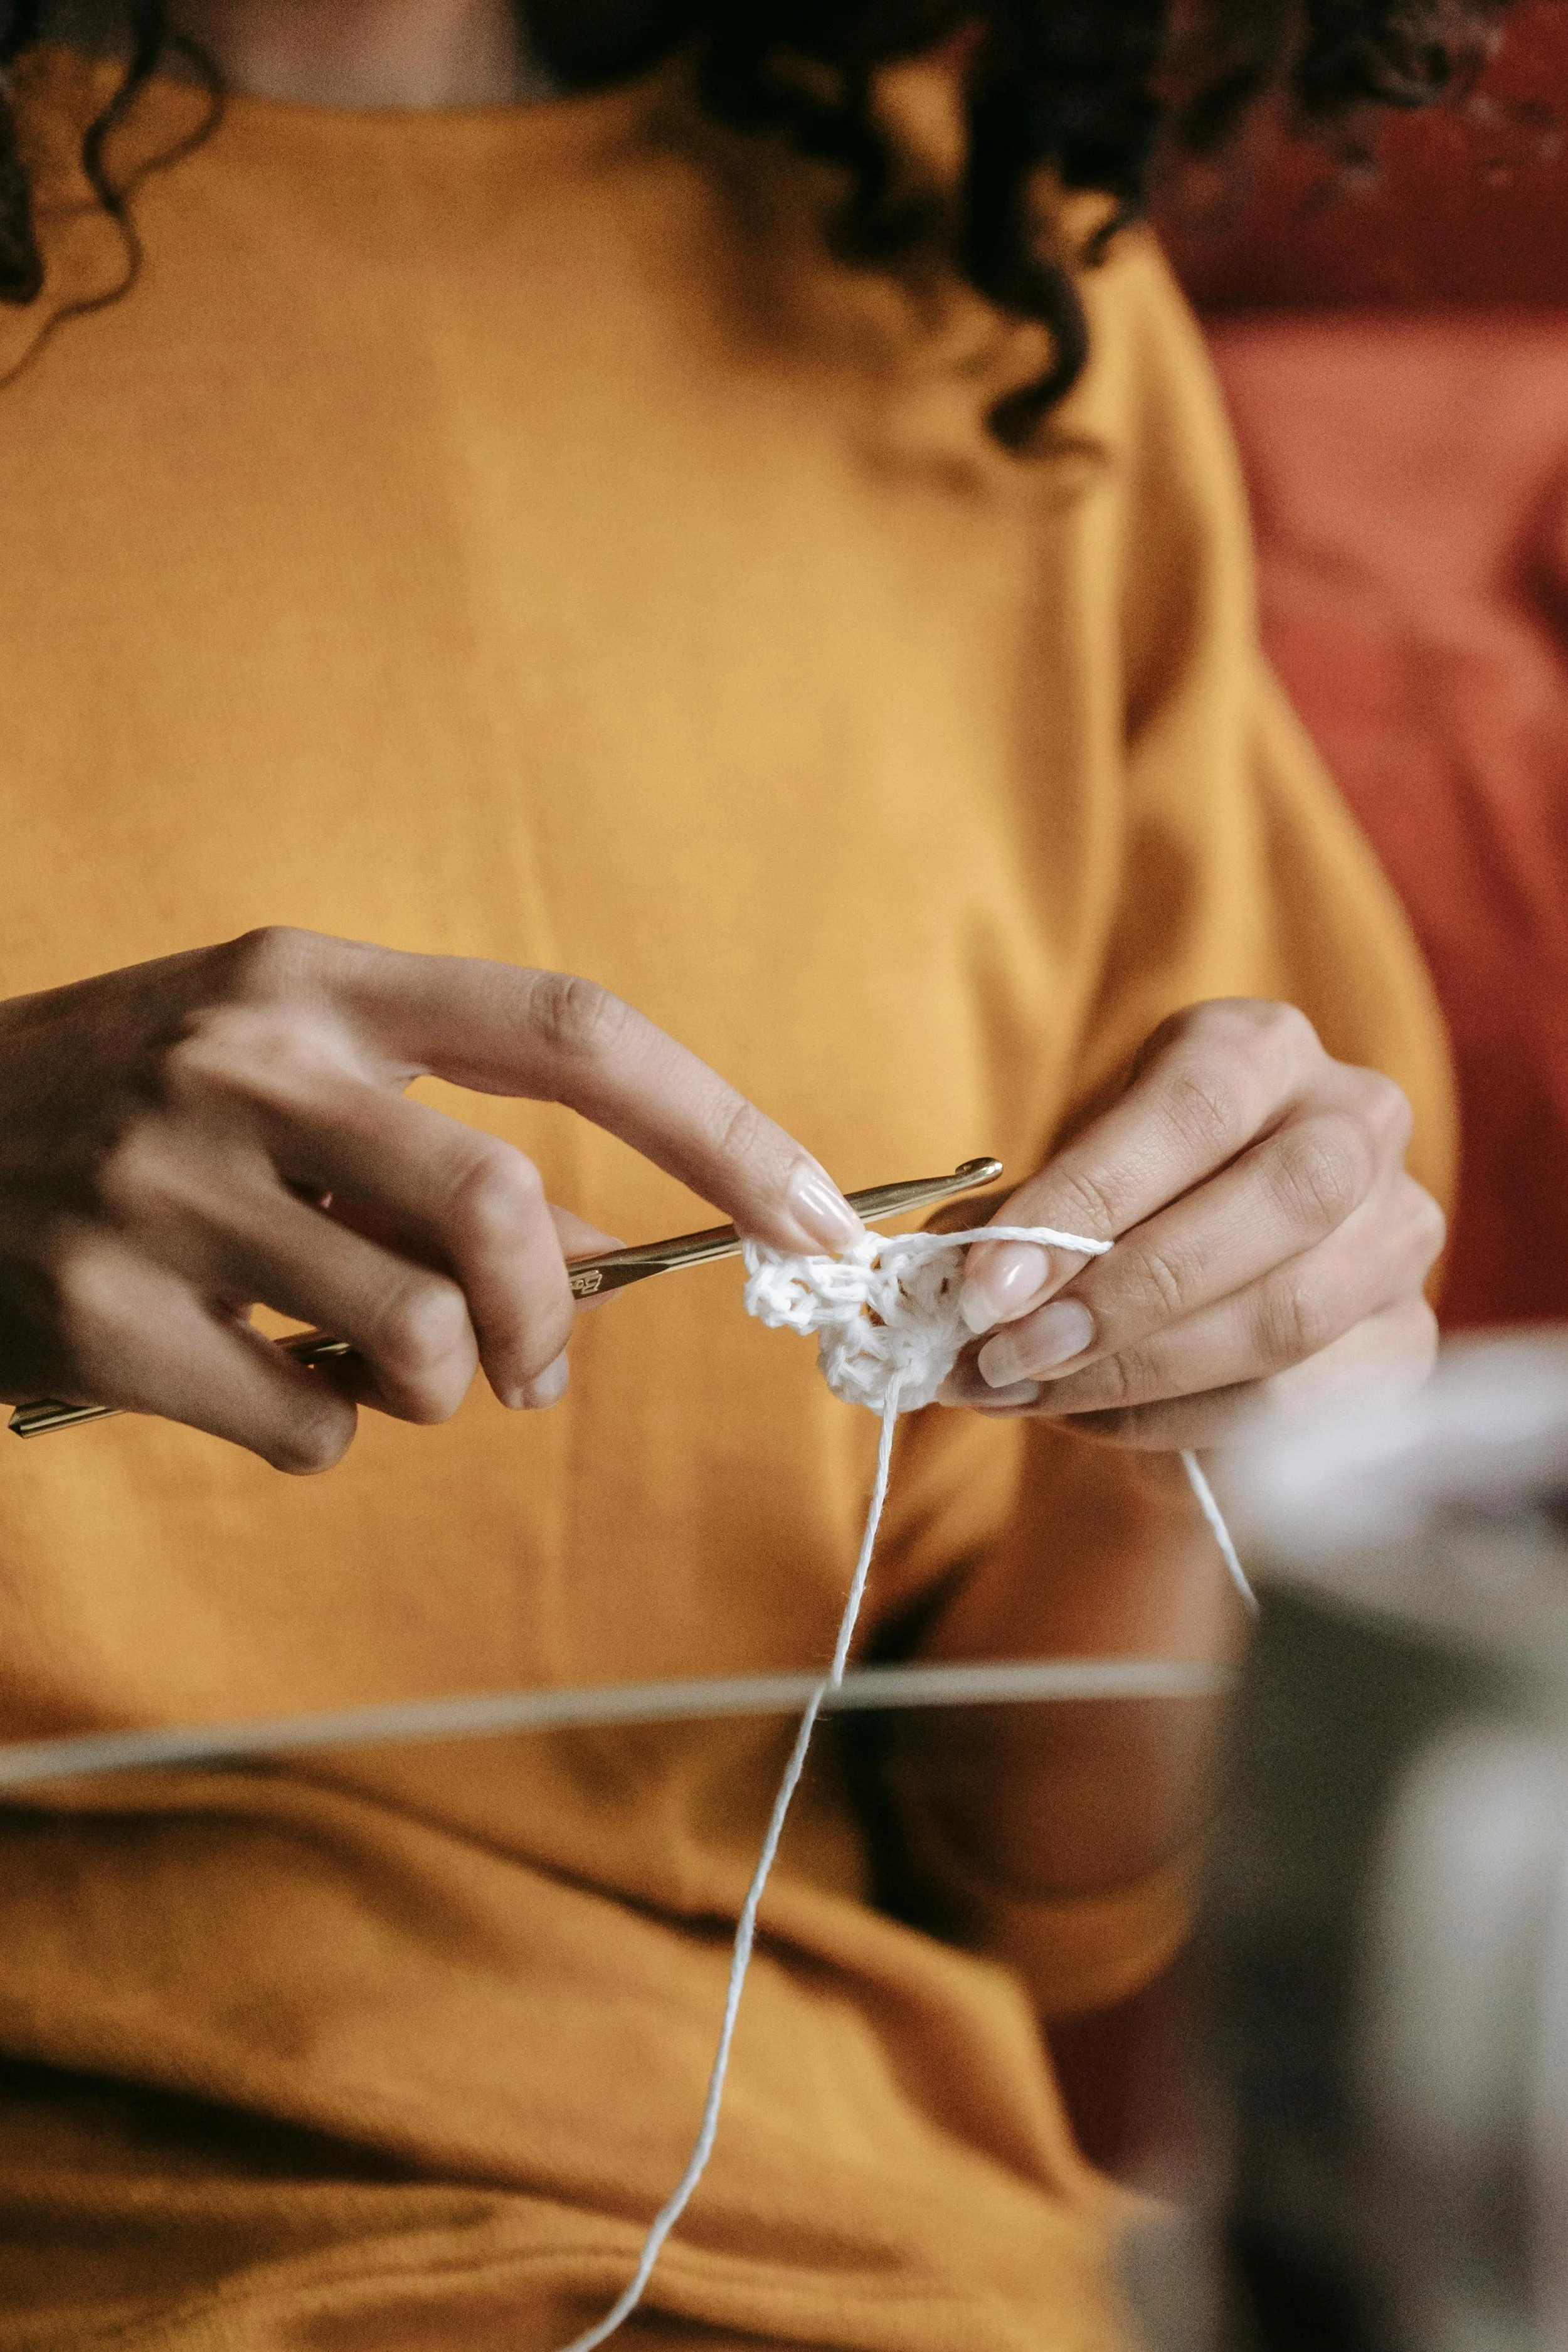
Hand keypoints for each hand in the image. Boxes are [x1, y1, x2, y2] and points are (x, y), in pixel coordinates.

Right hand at [0, 930, 860, 1469]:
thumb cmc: (121, 1113)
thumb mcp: (280, 1082)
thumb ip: (438, 1150)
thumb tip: (615, 1264)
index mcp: (311, 980)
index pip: (571, 1027)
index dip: (718, 1127)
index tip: (821, 1215)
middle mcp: (242, 1062)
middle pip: (506, 1209)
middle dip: (551, 1322)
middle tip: (531, 1373)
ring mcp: (162, 1188)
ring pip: (420, 1340)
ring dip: (433, 1391)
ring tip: (359, 1367)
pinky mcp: (102, 1317)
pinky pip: (311, 1430)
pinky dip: (321, 1436)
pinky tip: (248, 1384)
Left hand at [944, 1000, 1444, 1446]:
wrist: (1196, 1294)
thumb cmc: (1122, 1214)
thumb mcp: (1065, 1188)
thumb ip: (1014, 1225)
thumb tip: (942, 1282)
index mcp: (1261, 1048)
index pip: (1191, 1109)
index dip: (1086, 1200)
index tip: (985, 1284)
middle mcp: (1355, 1121)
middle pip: (1275, 1203)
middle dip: (1123, 1295)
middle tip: (1008, 1353)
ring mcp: (1398, 1233)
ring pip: (1285, 1315)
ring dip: (1137, 1372)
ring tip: (1025, 1392)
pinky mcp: (1405, 1339)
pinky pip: (1293, 1401)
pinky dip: (1174, 1422)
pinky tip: (1090, 1420)